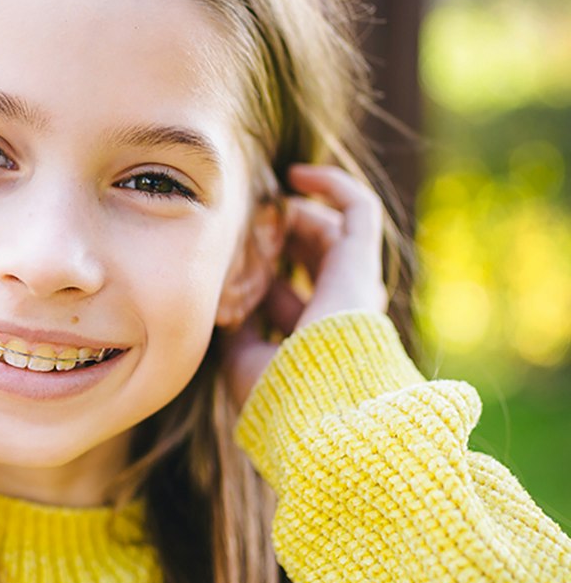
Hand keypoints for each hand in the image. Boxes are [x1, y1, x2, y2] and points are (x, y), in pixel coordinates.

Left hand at [225, 164, 387, 406]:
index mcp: (308, 340)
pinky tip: (296, 174)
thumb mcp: (244, 362)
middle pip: (308, 259)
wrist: (316, 408)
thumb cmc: (277, 396)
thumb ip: (238, 332)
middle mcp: (337, 312)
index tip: (223, 258)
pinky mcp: (360, 262)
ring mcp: (352, 286)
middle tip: (242, 223)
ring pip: (330, 232)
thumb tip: (224, 307)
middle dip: (275, 237)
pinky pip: (358, 209)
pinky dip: (331, 186)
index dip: (254, 273)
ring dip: (293, 212)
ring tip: (261, 202)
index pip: (285, 295)